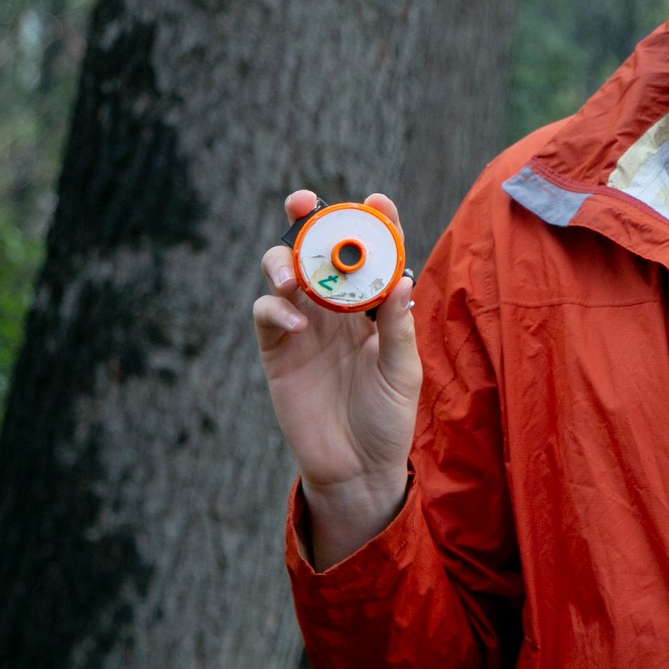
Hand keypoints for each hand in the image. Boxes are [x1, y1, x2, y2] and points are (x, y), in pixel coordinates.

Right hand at [252, 189, 421, 566]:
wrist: (356, 468)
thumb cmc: (387, 418)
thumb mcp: (402, 373)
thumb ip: (397, 329)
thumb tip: (401, 280)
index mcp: (373, 306)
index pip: (372, 254)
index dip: (373, 223)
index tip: (375, 200)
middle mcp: (336, 307)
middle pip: (317, 250)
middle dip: (309, 220)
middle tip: (305, 203)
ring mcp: (303, 325)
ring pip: (283, 273)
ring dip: (284, 261)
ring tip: (293, 273)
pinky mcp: (277, 350)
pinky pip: (266, 315)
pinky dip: (275, 310)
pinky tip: (296, 323)